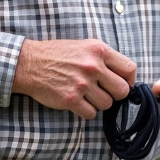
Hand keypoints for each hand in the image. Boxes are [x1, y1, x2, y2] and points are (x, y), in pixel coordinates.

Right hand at [11, 39, 135, 119]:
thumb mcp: (84, 46)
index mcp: (98, 50)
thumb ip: (105, 58)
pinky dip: (86, 110)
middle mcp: (92, 66)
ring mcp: (81, 84)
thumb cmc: (57, 54)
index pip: (129, 69)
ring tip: (86, 94)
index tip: (123, 83)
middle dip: (115, 94)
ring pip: (107, 104)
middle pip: (122, 90)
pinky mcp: (71, 99)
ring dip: (99, 102)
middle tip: (103, 91)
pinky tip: (77, 101)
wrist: (29, 63)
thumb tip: (126, 75)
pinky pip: (91, 113)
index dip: (129, 80)